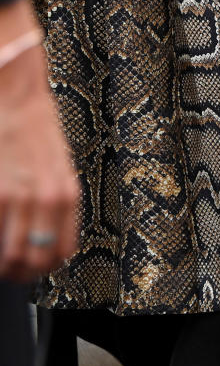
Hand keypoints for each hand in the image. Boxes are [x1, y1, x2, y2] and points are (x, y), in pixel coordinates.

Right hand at [0, 6, 78, 279]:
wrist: (16, 94)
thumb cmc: (35, 124)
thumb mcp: (57, 162)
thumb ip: (54, 199)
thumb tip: (44, 234)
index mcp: (67, 191)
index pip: (62, 251)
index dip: (45, 267)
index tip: (32, 268)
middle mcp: (47, 197)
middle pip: (35, 261)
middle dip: (20, 272)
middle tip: (9, 267)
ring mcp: (19, 196)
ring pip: (12, 256)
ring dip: (4, 263)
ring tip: (0, 255)